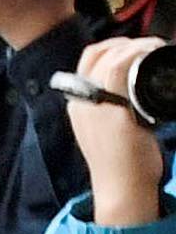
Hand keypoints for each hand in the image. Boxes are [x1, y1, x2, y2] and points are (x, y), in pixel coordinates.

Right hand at [60, 36, 168, 227]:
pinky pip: (121, 71)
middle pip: (97, 56)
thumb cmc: (120, 163)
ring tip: (155, 50)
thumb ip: (110, 110)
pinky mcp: (116, 113)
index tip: (132, 48)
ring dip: (136, 47)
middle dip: (126, 43)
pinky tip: (155, 57)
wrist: (121, 190)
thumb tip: (127, 94)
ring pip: (110, 59)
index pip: (86, 62)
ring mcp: (98, 109)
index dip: (108, 47)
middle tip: (150, 47)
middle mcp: (83, 105)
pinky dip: (139, 57)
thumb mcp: (105, 131)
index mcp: (79, 107)